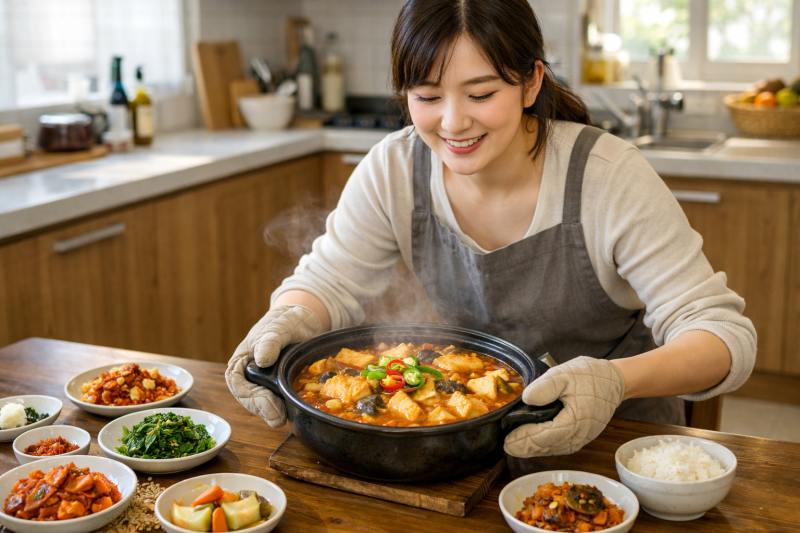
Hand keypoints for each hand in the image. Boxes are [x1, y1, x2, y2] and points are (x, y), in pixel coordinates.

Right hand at [225, 305, 321, 427]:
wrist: (302, 321)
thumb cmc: (285, 321)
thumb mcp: (278, 327)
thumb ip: (269, 341)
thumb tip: (262, 360)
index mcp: (242, 360)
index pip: (236, 381)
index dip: (249, 395)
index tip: (266, 402)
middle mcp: (249, 374)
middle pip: (248, 397)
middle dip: (261, 409)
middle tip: (278, 418)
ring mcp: (264, 382)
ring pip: (261, 403)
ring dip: (270, 412)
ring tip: (283, 419)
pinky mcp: (279, 387)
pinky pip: (276, 401)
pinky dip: (282, 408)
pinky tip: (292, 412)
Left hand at [504, 356, 624, 457]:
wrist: (614, 381)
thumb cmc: (589, 376)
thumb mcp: (564, 374)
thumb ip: (545, 387)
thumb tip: (527, 400)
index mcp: (574, 421)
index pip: (544, 436)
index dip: (524, 440)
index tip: (507, 441)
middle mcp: (578, 436)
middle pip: (546, 447)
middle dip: (525, 448)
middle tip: (505, 446)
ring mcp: (581, 439)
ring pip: (552, 450)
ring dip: (533, 450)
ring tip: (514, 446)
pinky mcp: (581, 438)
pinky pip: (559, 446)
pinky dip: (544, 447)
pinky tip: (532, 444)